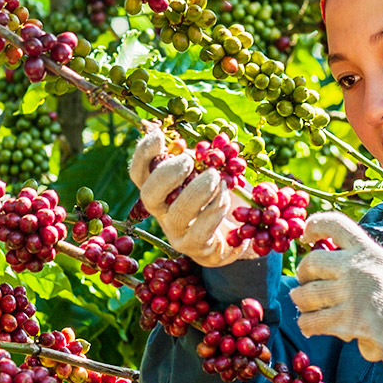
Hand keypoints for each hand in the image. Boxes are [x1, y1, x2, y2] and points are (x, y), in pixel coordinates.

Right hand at [128, 130, 255, 267]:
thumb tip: (183, 138)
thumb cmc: (220, 194)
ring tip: (216, 177)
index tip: (159, 134)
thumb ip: (195, 156)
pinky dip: (214, 210)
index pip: (139, 173)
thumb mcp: (207, 169)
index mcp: (160, 189)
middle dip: (167, 174)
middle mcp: (162, 211)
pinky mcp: (196, 248)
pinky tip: (225, 197)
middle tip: (190, 161)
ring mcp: (177, 232)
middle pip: (149, 194)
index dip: (143, 153)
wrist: (243, 230)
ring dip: (198, 190)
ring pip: (176, 213)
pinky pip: (200, 231)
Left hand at [289, 211, 382, 377]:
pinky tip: (314, 326)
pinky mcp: (349, 321)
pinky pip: (309, 321)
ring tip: (312, 309)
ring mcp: (353, 295)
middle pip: (310, 263)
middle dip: (302, 276)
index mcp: (368, 251)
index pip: (336, 224)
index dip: (315, 224)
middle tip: (306, 286)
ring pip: (304, 295)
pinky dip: (307, 325)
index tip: (305, 236)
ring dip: (302, 304)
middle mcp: (359, 268)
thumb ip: (353, 259)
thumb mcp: (381, 267)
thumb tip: (311, 255)